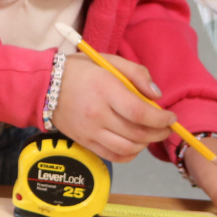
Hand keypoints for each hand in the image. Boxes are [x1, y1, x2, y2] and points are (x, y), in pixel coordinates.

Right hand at [52, 53, 174, 162]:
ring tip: (151, 133)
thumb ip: (136, 74)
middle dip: (158, 132)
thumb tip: (156, 96)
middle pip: (137, 133)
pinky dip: (130, 154)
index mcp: (105, 90)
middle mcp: (98, 115)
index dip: (160, 119)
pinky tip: (135, 143)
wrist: (45, 85)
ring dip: (146, 144)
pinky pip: (113, 156)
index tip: (171, 117)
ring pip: (128, 148)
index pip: (139, 113)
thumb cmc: (80, 70)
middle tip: (166, 126)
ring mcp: (90, 132)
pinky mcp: (85, 143)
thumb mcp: (109, 60)